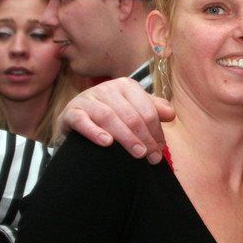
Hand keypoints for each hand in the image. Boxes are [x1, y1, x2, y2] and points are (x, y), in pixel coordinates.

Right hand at [58, 78, 174, 162]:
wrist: (75, 120)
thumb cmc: (111, 116)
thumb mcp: (134, 110)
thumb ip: (153, 110)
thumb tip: (171, 114)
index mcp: (126, 86)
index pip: (147, 110)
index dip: (156, 131)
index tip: (160, 150)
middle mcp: (107, 88)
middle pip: (131, 115)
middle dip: (144, 138)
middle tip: (151, 157)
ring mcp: (87, 99)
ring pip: (110, 117)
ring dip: (126, 137)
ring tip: (138, 153)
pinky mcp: (71, 112)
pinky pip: (82, 121)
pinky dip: (94, 131)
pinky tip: (106, 143)